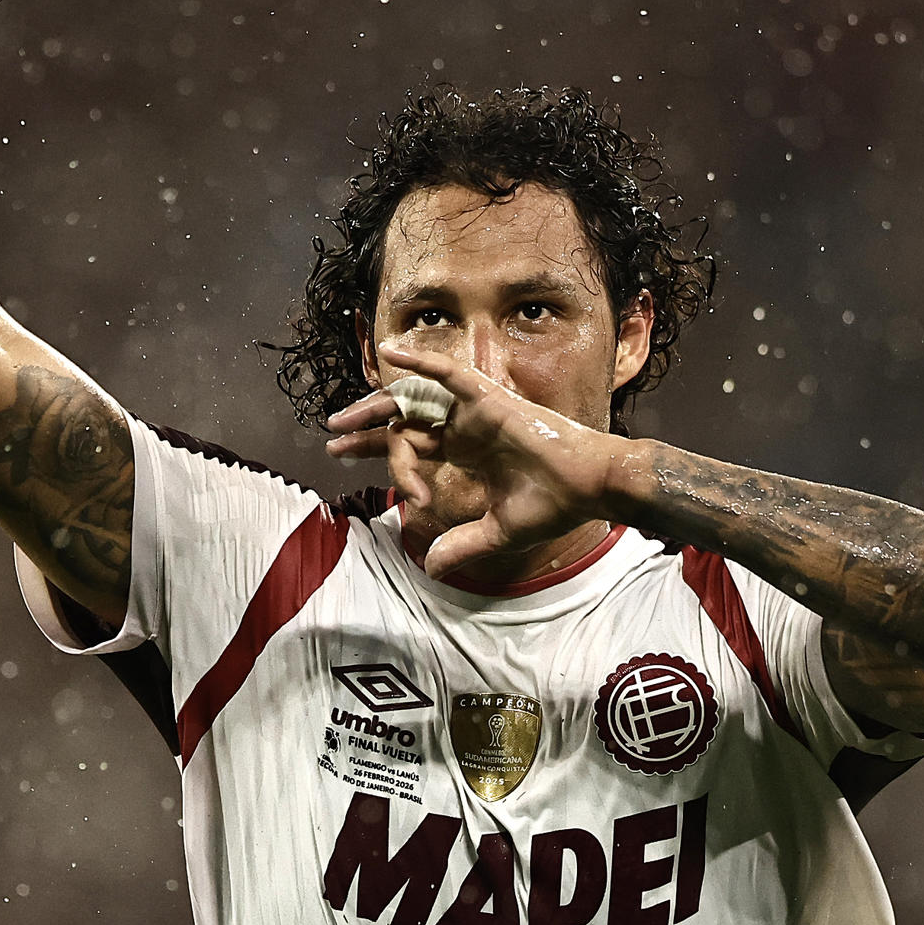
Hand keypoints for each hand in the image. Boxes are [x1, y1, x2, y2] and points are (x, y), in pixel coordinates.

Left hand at [324, 346, 616, 579]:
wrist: (591, 487)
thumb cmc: (554, 505)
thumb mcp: (498, 532)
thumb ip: (464, 546)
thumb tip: (431, 569)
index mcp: (469, 451)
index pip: (415, 443)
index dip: (379, 452)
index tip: (346, 462)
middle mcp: (468, 427)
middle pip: (407, 418)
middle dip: (367, 428)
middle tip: (332, 437)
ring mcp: (477, 411)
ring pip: (418, 400)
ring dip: (378, 404)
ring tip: (342, 419)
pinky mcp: (490, 400)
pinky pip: (451, 374)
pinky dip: (421, 363)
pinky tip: (390, 355)